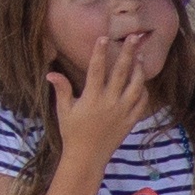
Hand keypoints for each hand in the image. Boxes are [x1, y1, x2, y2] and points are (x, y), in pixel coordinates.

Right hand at [54, 20, 152, 159]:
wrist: (87, 157)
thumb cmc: (73, 132)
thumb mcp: (64, 111)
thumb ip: (61, 90)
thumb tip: (50, 73)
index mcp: (91, 99)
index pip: (96, 70)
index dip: (99, 53)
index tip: (103, 37)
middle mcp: (109, 103)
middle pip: (121, 72)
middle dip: (128, 52)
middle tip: (134, 36)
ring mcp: (123, 112)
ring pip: (136, 85)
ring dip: (139, 69)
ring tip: (140, 56)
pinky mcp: (131, 120)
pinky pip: (142, 102)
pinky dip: (143, 90)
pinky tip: (141, 81)